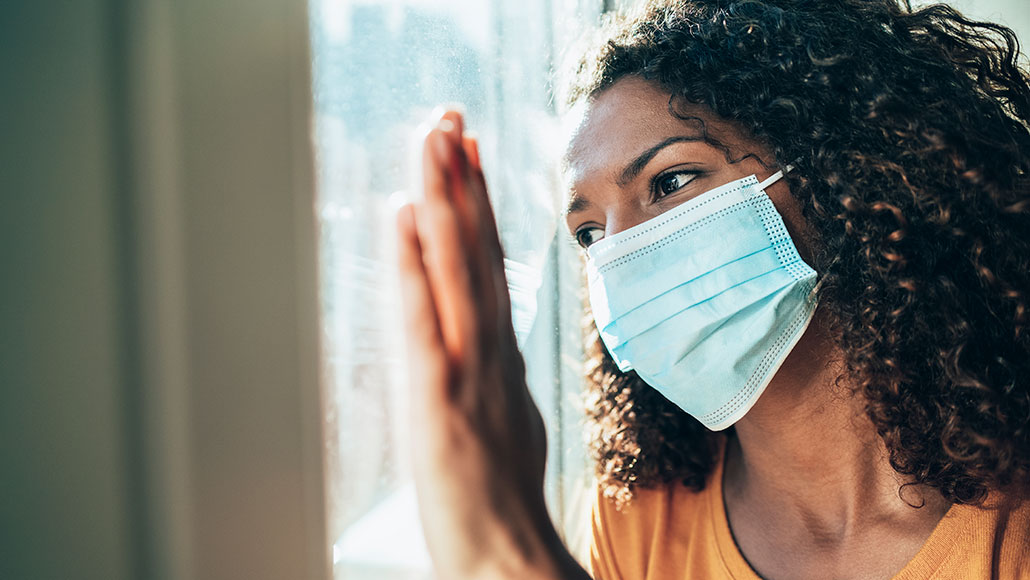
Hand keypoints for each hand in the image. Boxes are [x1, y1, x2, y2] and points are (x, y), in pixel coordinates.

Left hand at [397, 110, 586, 579]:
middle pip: (475, 252)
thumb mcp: (509, 414)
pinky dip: (415, 266)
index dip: (478, 203)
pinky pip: (425, 321)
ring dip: (444, 200)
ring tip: (434, 139)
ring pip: (455, 271)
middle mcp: (487, 350)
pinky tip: (406, 218)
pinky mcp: (439, 400)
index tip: (468, 151)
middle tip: (449, 118)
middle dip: (461, 180)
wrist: (505, 555)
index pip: (487, 263)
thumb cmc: (503, 493)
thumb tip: (491, 330)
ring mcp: (466, 370)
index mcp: (498, 353)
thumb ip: (497, 365)